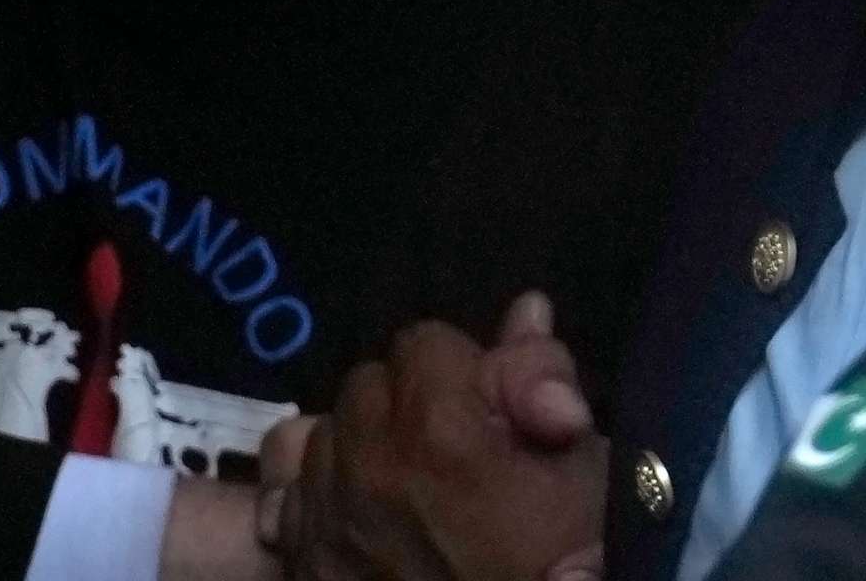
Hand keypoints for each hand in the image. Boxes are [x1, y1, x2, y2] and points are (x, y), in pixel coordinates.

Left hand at [262, 293, 605, 580]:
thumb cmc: (563, 562)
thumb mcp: (586, 469)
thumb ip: (544, 381)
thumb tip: (524, 310)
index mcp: (436, 429)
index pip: (425, 341)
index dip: (469, 371)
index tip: (494, 415)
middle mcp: (362, 465)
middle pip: (368, 382)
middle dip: (412, 403)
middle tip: (457, 452)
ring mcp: (321, 520)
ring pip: (320, 434)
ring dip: (361, 446)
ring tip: (407, 487)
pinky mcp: (299, 565)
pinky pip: (279, 494)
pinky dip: (308, 494)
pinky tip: (349, 514)